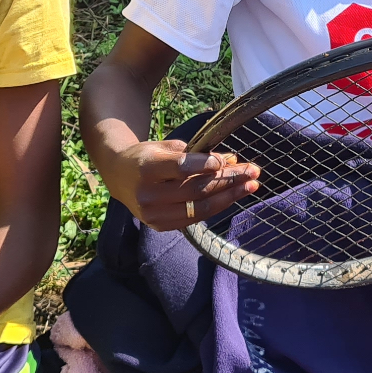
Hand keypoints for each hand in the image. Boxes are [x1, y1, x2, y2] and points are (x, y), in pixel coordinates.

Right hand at [108, 137, 259, 231]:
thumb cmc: (147, 156)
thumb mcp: (166, 147)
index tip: (228, 159)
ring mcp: (152, 214)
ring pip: (199, 207)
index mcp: (146, 167)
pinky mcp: (159, 225)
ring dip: (229, 196)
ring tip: (251, 186)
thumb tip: (230, 160)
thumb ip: (196, 154)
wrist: (118, 176)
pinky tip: (232, 196)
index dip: (205, 165)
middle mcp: (147, 194)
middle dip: (228, 180)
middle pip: (195, 189)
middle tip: (253, 171)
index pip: (180, 168)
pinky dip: (215, 207)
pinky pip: (194, 218)